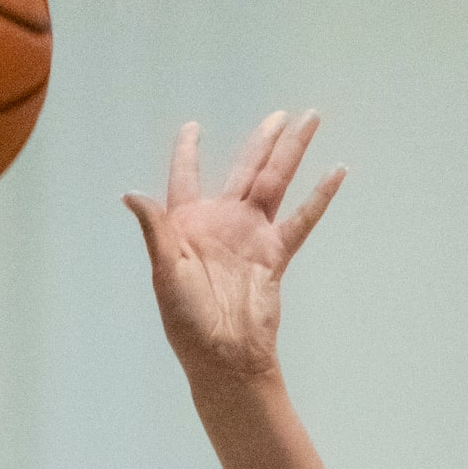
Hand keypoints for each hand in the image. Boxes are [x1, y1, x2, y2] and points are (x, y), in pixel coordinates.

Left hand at [124, 111, 343, 390]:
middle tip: (280, 114)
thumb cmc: (187, 319)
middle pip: (244, 169)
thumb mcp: (165, 272)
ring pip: (275, 183)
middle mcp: (222, 223)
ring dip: (291, 153)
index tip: (193, 127)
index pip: (186, 177)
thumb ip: (155, 229)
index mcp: (189, 224)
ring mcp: (251, 236)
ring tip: (310, 120)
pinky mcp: (274, 254)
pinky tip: (336, 171)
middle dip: (262, 141)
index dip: (188, 151)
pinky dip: (319, 197)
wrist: (224, 354)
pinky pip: (300, 219)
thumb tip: (131, 195)